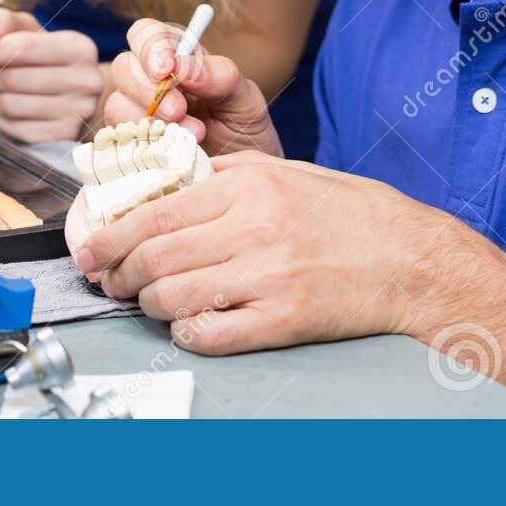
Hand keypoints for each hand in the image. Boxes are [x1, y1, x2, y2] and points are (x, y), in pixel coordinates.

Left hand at [0, 11, 101, 142]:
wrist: (75, 95)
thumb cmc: (44, 56)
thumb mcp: (27, 30)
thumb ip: (1, 21)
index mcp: (80, 47)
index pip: (20, 48)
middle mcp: (86, 80)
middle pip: (12, 78)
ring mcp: (78, 112)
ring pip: (10, 105)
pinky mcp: (64, 136)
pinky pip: (14, 129)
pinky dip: (3, 119)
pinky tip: (10, 110)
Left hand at [73, 152, 456, 353]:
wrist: (412, 258)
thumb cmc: (353, 214)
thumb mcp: (289, 172)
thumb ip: (229, 175)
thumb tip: (168, 186)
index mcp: (251, 184)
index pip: (155, 211)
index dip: (111, 236)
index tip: (94, 249)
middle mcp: (254, 226)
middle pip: (154, 256)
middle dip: (119, 275)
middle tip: (112, 282)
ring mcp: (268, 275)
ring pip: (172, 297)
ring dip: (150, 306)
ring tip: (153, 303)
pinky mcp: (282, 318)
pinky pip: (209, 333)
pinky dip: (186, 333)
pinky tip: (191, 325)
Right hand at [103, 18, 282, 157]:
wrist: (242, 181)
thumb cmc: (244, 132)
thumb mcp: (245, 100)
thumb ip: (221, 76)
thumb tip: (185, 67)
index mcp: (178, 58)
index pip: (146, 34)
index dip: (150, 46)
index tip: (167, 68)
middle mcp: (151, 82)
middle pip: (124, 66)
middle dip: (148, 88)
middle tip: (179, 111)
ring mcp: (137, 114)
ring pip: (117, 103)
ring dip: (150, 120)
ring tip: (193, 136)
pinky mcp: (131, 146)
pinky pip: (119, 139)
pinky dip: (144, 144)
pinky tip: (172, 153)